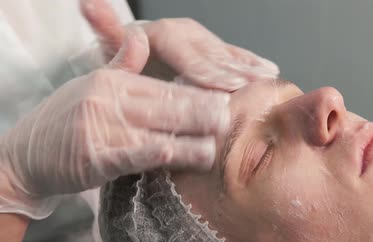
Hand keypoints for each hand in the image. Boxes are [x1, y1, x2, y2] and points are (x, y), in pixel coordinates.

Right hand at [0, 28, 228, 218]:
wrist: (25, 155)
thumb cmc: (65, 121)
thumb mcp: (93, 85)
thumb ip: (123, 65)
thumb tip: (143, 39)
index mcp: (114, 82)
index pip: (164, 87)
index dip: (196, 93)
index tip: (223, 97)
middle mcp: (110, 101)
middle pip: (167, 106)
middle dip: (201, 113)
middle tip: (229, 117)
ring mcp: (102, 128)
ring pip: (156, 131)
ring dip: (189, 139)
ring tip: (215, 144)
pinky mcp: (94, 157)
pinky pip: (131, 154)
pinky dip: (153, 152)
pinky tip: (174, 152)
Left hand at [81, 0, 278, 90]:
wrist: (130, 57)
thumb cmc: (122, 61)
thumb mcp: (108, 49)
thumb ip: (106, 30)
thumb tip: (89, 2)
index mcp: (164, 33)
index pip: (190, 56)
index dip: (209, 73)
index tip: (225, 88)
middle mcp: (186, 33)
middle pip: (214, 56)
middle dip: (235, 74)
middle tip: (253, 89)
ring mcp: (203, 39)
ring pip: (228, 55)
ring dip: (250, 67)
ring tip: (268, 79)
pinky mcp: (213, 47)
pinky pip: (235, 54)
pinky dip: (252, 63)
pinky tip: (270, 71)